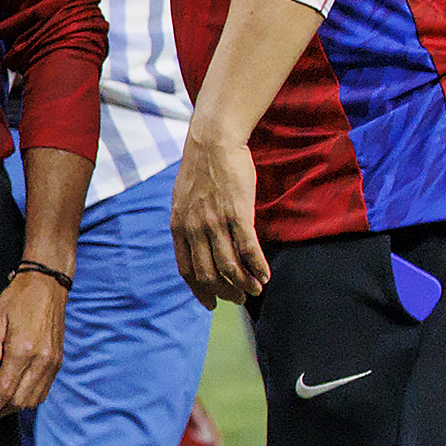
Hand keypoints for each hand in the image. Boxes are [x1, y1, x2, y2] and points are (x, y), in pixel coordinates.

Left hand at [0, 266, 67, 425]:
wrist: (48, 286)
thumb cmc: (17, 300)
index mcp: (23, 351)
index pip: (3, 391)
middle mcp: (41, 361)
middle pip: (19, 401)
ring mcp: (53, 363)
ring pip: (32, 400)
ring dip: (12, 407)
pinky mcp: (57, 362)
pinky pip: (42, 390)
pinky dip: (26, 397)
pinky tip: (11, 392)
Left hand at [169, 133, 272, 305]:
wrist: (212, 142)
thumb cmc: (200, 169)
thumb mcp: (182, 200)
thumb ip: (186, 222)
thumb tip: (193, 240)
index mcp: (179, 227)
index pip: (187, 269)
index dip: (200, 290)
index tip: (212, 303)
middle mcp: (195, 229)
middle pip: (209, 273)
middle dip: (225, 291)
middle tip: (240, 299)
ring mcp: (215, 222)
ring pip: (229, 266)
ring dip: (244, 284)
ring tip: (255, 290)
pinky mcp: (237, 213)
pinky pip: (248, 248)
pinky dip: (257, 266)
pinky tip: (265, 276)